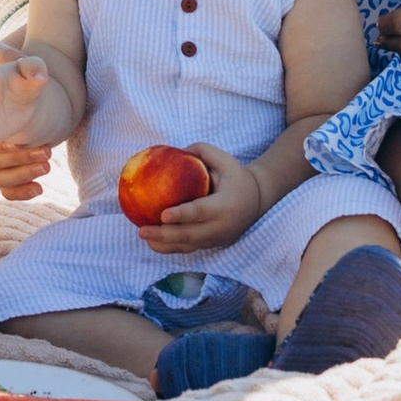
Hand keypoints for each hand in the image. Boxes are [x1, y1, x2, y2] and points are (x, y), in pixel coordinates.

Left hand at [142, 143, 265, 257]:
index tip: (163, 215)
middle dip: (164, 234)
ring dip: (163, 244)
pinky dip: (170, 248)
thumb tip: (175, 151)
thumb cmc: (237, 177)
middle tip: (142, 230)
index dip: (182, 215)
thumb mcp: (226, 160)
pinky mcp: (212, 244)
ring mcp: (216, 238)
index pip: (201, 212)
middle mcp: (221, 226)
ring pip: (187, 246)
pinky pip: (189, 248)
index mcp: (225, 205)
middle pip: (190, 234)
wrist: (258, 200)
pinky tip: (153, 242)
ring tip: (143, 236)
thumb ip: (202, 151)